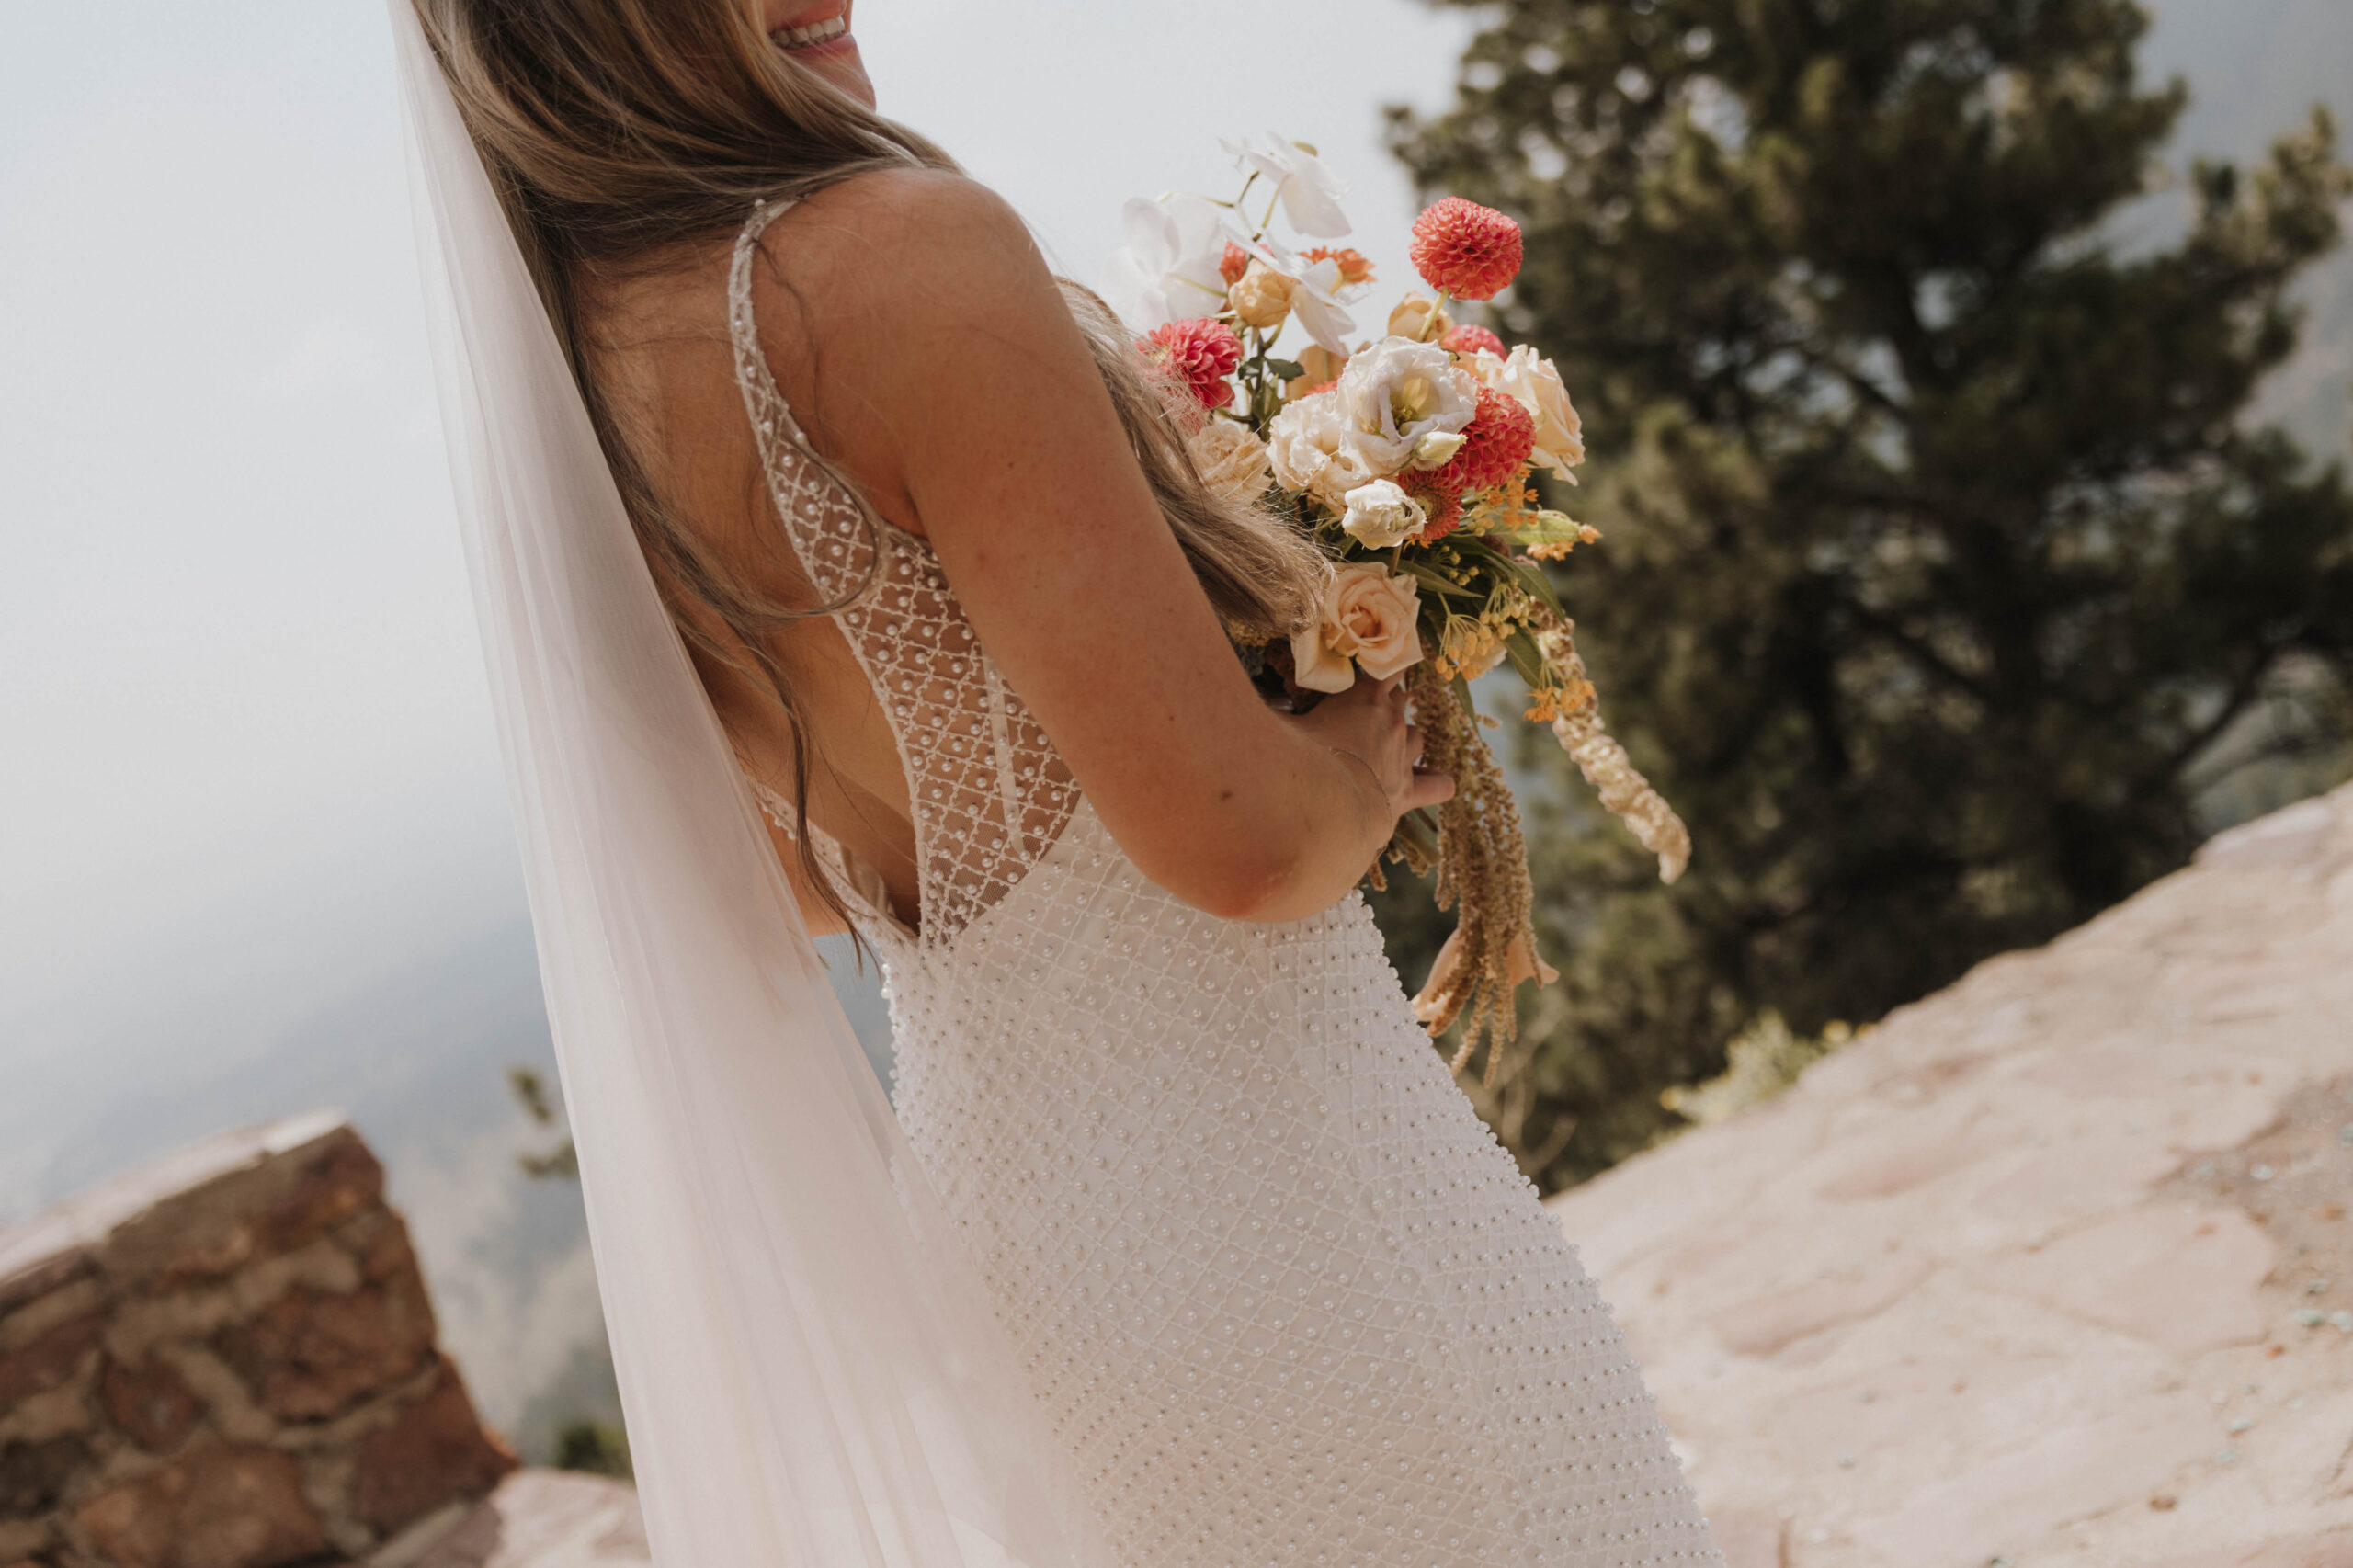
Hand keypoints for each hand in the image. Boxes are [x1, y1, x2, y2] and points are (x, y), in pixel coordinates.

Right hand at [1283, 673, 1455, 820]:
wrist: (1319, 812)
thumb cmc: (1291, 761)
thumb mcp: (1273, 723)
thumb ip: (1267, 709)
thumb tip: (1240, 695)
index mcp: (1363, 697)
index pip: (1384, 667)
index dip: (1380, 664)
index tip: (1372, 662)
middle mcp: (1389, 723)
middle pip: (1399, 700)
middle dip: (1386, 700)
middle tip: (1364, 709)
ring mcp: (1402, 759)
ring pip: (1417, 736)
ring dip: (1405, 735)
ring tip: (1389, 741)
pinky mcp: (1407, 794)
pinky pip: (1435, 785)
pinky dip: (1436, 782)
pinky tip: (1438, 782)